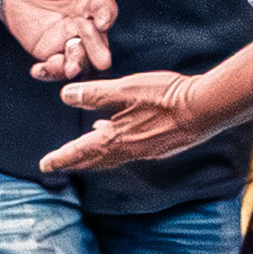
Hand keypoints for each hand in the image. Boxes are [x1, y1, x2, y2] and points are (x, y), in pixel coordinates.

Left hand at [1, 0, 120, 82]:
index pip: (105, 9)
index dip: (104, 15)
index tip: (101, 21)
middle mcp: (86, 22)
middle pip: (97, 39)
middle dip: (97, 48)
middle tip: (100, 59)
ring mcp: (70, 39)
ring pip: (79, 56)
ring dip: (76, 63)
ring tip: (69, 67)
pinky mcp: (52, 51)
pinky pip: (55, 66)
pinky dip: (49, 71)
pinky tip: (37, 70)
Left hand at [41, 71, 202, 173]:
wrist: (207, 108)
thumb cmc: (167, 95)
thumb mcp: (126, 89)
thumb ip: (96, 94)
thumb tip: (66, 95)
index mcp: (117, 137)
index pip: (81, 150)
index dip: (62, 157)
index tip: (45, 164)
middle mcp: (130, 150)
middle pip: (95, 160)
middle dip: (74, 161)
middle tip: (57, 164)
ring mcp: (146, 151)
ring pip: (112, 157)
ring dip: (93, 157)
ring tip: (81, 153)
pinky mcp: (159, 147)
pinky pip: (127, 152)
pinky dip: (113, 149)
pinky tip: (114, 136)